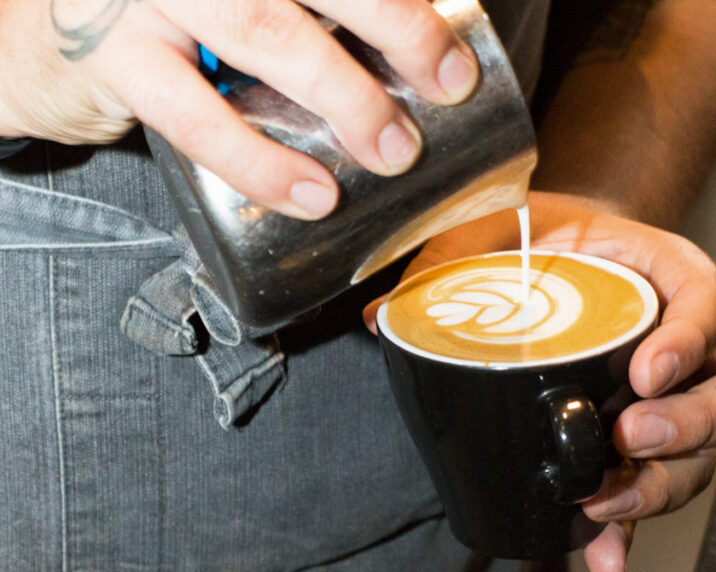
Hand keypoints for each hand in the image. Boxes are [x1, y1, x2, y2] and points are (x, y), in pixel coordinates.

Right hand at [0, 0, 477, 218]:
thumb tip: (412, 57)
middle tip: (447, 85)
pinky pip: (195, 116)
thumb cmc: (167, 18)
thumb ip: (300, 12)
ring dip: (343, 95)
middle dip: (397, 28)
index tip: (457, 53)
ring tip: (393, 150)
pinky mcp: (110, 54)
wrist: (31, 30)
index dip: (402, 2)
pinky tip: (311, 192)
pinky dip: (260, 160)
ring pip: (264, 30)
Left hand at [364, 191, 715, 571]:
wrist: (553, 260)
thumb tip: (378, 316)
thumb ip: (450, 256)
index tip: (644, 371)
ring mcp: (674, 401)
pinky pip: (652, 492)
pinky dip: (632, 531)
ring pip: (707, 455)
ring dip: (663, 487)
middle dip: (693, 424)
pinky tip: (604, 559)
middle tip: (629, 434)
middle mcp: (688, 345)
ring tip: (603, 503)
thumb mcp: (500, 227)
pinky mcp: (643, 448)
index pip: (708, 300)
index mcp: (667, 277)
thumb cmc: (540, 240)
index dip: (692, 337)